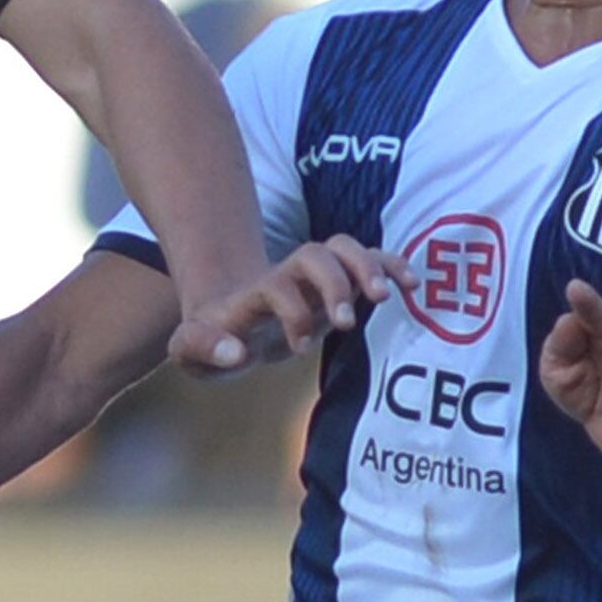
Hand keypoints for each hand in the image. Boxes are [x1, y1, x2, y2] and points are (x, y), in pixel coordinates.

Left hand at [183, 234, 408, 373]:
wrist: (225, 313)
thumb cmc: (211, 337)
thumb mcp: (189, 348)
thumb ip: (201, 348)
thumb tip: (236, 353)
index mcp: (255, 293)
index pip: (277, 286)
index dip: (292, 311)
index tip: (297, 347)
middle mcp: (288, 276)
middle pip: (315, 255)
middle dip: (334, 285)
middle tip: (344, 325)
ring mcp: (316, 277)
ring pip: (345, 248)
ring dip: (368, 267)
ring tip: (383, 297)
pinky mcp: (339, 284)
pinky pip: (370, 262)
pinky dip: (392, 265)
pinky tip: (412, 285)